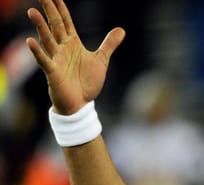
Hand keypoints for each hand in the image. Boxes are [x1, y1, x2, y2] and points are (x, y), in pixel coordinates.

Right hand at [26, 0, 124, 114]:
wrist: (81, 104)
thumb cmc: (87, 82)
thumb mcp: (101, 60)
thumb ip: (109, 44)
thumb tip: (121, 30)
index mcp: (72, 44)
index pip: (65, 22)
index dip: (61, 9)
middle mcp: (62, 49)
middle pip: (55, 26)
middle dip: (49, 11)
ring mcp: (56, 59)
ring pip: (47, 40)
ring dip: (40, 26)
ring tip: (32, 12)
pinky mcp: (53, 72)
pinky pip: (44, 60)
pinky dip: (38, 51)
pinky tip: (30, 41)